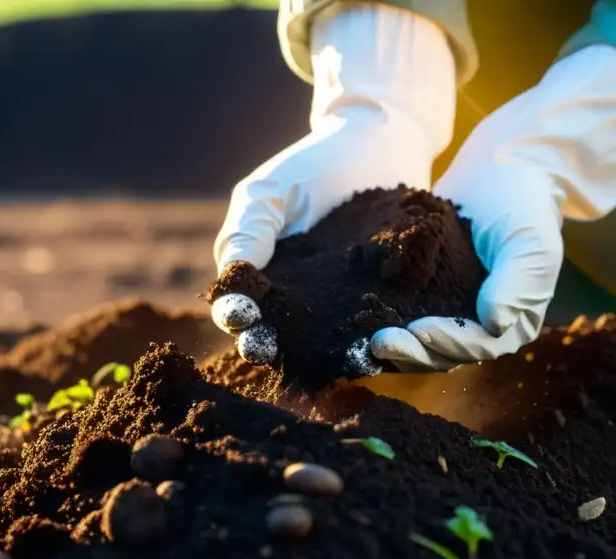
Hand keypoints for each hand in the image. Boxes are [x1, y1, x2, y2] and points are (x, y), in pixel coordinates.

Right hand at [210, 3, 454, 368]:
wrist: (378, 146)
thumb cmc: (313, 167)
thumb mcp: (271, 194)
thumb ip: (248, 233)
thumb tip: (230, 277)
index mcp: (264, 284)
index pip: (242, 310)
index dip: (237, 316)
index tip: (239, 315)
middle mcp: (301, 307)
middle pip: (281, 338)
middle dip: (272, 346)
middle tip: (268, 348)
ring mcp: (343, 311)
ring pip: (332, 344)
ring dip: (328, 355)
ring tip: (319, 353)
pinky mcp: (385, 308)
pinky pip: (379, 329)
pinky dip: (378, 339)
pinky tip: (376, 341)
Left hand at [371, 44, 615, 371]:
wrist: (500, 171)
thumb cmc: (521, 204)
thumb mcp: (529, 240)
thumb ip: (517, 283)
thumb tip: (494, 324)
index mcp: (515, 322)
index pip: (478, 346)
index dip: (448, 344)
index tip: (418, 332)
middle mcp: (486, 328)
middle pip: (447, 354)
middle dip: (414, 353)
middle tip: (378, 341)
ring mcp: (458, 316)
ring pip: (425, 345)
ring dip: (398, 346)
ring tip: (367, 336)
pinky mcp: (434, 300)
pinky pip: (410, 320)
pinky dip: (391, 322)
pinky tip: (365, 318)